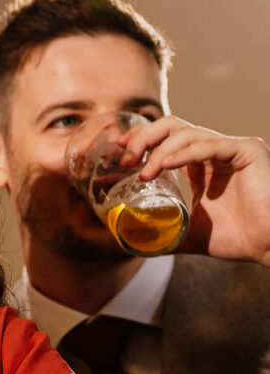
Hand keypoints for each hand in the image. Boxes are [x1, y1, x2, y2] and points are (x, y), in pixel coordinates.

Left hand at [120, 115, 269, 265]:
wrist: (268, 247)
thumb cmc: (235, 239)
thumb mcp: (186, 232)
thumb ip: (161, 229)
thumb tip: (127, 240)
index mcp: (199, 163)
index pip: (164, 137)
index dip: (140, 138)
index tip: (119, 149)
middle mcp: (214, 151)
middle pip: (171, 126)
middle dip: (143, 138)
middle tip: (126, 159)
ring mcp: (231, 148)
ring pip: (187, 133)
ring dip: (160, 150)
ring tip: (145, 173)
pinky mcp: (248, 151)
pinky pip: (210, 144)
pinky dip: (184, 153)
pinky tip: (164, 165)